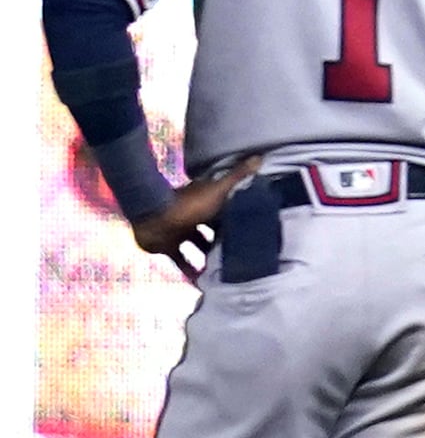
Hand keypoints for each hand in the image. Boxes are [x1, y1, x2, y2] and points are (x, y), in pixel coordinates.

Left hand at [130, 155, 257, 277]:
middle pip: (213, 231)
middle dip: (225, 241)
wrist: (152, 219)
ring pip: (199, 246)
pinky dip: (190, 270)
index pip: (225, 211)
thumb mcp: (218, 190)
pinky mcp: (168, 247)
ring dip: (209, 257)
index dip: (237, 219)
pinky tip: (202, 280)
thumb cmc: (188, 205)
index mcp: (205, 203)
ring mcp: (180, 232)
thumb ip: (237, 176)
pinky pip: (182, 261)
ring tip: (225, 269)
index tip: (252, 230)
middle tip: (241, 254)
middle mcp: (193, 217)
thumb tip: (260, 157)